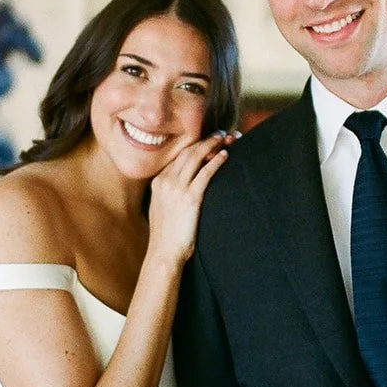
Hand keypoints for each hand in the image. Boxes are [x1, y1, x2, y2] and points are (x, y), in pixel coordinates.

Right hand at [147, 131, 230, 265]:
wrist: (164, 253)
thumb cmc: (167, 235)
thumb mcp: (162, 207)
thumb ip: (170, 192)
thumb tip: (185, 185)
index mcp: (158, 181)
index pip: (178, 155)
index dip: (196, 143)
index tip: (210, 138)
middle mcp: (165, 180)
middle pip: (188, 151)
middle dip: (207, 139)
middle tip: (222, 133)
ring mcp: (176, 188)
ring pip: (197, 157)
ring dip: (213, 145)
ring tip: (228, 138)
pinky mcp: (190, 198)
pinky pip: (205, 173)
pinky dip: (216, 161)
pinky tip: (226, 155)